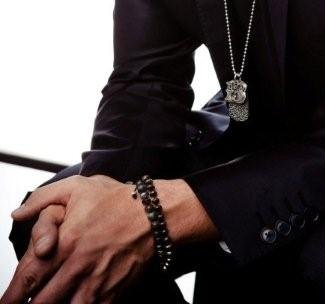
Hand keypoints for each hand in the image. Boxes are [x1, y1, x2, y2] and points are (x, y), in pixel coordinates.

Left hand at [1, 174, 154, 303]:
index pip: (28, 276)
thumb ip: (42, 199)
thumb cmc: (117, 199)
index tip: (5, 302)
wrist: (154, 215)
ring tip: (47, 303)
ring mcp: (94, 284)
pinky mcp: (111, 295)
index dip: (12, 294)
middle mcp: (77, 267)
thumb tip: (17, 213)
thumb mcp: (77, 187)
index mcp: (65, 242)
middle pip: (41, 302)